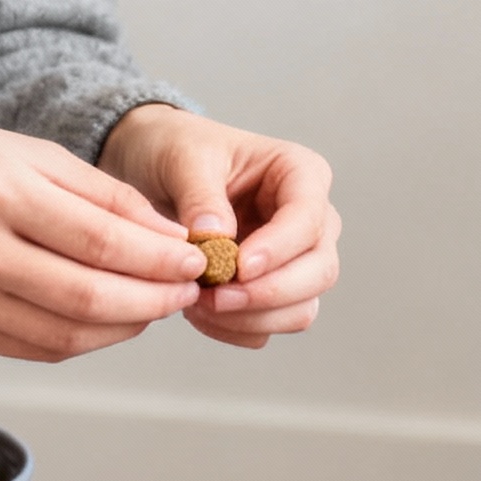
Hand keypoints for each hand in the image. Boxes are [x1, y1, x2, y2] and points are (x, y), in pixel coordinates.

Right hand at [0, 116, 206, 362]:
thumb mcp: (19, 149)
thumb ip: (96, 193)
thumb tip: (167, 237)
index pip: (103, 241)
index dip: (160, 259)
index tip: (194, 260)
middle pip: (91, 297)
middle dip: (153, 299)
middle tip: (185, 291)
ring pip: (67, 335)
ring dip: (125, 327)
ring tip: (153, 306)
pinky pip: (35, 348)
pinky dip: (84, 340)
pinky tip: (108, 321)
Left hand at [100, 105, 339, 351]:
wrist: (160, 174)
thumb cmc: (181, 152)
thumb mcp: (184, 159)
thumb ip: (200, 196)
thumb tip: (216, 237)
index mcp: (301, 174)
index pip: (308, 219)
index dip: (278, 249)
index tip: (239, 267)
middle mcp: (311, 221)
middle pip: (320, 271)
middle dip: (269, 293)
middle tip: (215, 297)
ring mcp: (297, 261)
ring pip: (302, 309)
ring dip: (251, 318)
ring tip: (199, 303)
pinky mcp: (275, 292)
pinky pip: (269, 326)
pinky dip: (236, 328)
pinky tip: (199, 312)